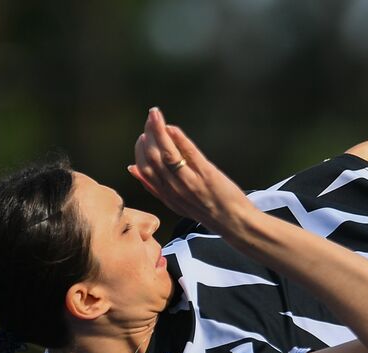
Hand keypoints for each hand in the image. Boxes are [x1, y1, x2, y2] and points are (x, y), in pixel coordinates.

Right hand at [128, 107, 248, 229]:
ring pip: (168, 154)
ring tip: (155, 115)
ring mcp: (191, 182)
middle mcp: (176, 189)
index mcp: (166, 195)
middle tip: (151, 118)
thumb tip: (132, 168)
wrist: (235, 222)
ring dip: (158, 131)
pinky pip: (189, 153)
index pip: (144, 168)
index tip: (142, 136)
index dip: (140, 150)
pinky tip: (172, 127)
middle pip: (153, 158)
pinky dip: (179, 138)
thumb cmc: (207, 211)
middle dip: (149, 135)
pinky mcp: (208, 175)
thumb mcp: (176, 203)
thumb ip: (153, 186)